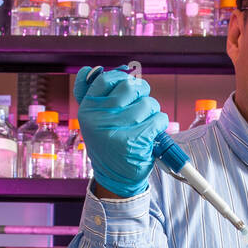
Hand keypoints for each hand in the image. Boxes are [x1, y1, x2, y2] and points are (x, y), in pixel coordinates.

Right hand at [73, 66, 168, 197]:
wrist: (115, 178)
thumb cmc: (108, 144)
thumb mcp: (93, 120)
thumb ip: (93, 94)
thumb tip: (97, 69)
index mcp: (87, 110)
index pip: (106, 79)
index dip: (122, 79)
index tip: (128, 89)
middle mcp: (99, 119)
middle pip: (131, 87)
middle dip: (142, 93)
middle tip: (141, 106)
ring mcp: (117, 130)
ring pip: (148, 103)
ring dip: (153, 112)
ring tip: (145, 124)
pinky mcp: (135, 142)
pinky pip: (158, 119)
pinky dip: (160, 124)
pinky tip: (152, 133)